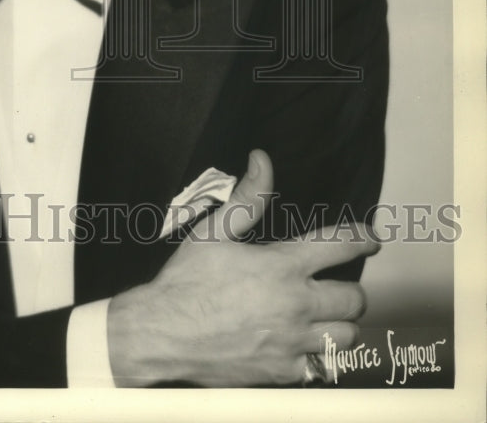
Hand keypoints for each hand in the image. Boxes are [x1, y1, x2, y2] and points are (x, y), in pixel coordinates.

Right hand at [107, 149, 378, 386]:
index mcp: (282, 266)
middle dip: (349, 289)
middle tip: (336, 287)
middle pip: (353, 300)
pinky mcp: (282, 372)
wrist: (163, 332)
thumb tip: (262, 162)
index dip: (362, 239)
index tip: (370, 238)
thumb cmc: (185, 282)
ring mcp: (291, 342)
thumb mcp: (213, 231)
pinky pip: (320, 367)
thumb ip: (247, 198)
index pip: (339, 247)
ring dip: (339, 325)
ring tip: (324, 318)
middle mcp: (295, 305)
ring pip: (346, 337)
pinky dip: (315, 356)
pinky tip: (300, 346)